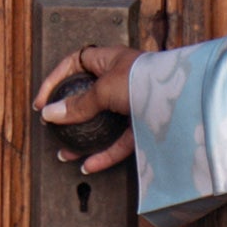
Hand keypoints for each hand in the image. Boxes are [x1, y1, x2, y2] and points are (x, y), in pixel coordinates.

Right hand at [37, 40, 137, 181]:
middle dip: (68, 114)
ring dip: (82, 139)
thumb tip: (49, 113)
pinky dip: (104, 154)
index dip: (55, 79)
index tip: (43, 101)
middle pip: (87, 97)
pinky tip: (89, 166)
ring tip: (66, 154)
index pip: (74, 64)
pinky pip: (119, 141)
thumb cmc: (143, 81)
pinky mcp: (143, 125)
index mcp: (110, 61)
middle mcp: (121, 81)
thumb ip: (78, 104)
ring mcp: (132, 104)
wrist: (182, 98)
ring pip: (101, 124)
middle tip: (53, 128)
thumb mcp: (104, 89)